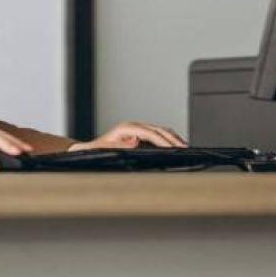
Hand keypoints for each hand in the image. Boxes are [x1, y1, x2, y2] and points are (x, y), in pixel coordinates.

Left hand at [67, 121, 186, 150]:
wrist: (89, 148)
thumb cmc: (95, 150)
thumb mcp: (103, 149)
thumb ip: (117, 146)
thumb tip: (134, 143)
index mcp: (126, 128)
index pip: (151, 133)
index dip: (163, 140)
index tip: (174, 148)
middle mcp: (133, 126)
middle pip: (158, 129)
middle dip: (173, 139)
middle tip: (186, 149)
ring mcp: (136, 128)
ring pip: (160, 130)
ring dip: (173, 137)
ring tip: (185, 147)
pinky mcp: (138, 133)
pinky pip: (157, 133)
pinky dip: (168, 138)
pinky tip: (175, 145)